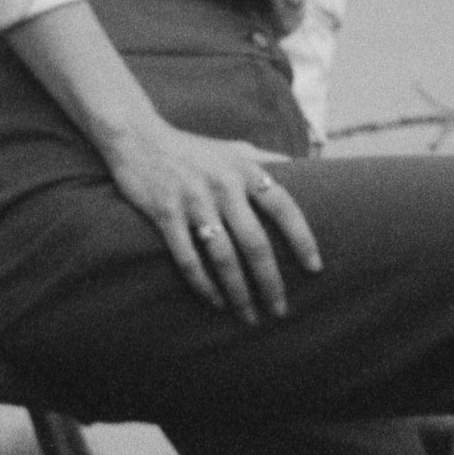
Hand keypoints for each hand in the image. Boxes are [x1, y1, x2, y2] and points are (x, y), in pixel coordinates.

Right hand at [106, 120, 323, 320]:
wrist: (138, 138)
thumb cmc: (194, 149)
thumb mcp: (236, 147)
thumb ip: (268, 160)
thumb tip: (309, 166)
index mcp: (245, 170)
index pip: (284, 208)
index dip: (302, 239)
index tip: (315, 268)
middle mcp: (223, 186)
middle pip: (255, 243)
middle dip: (270, 281)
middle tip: (280, 310)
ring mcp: (194, 200)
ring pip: (223, 257)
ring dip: (239, 292)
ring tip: (250, 316)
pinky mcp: (165, 213)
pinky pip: (188, 258)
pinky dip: (203, 285)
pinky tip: (215, 302)